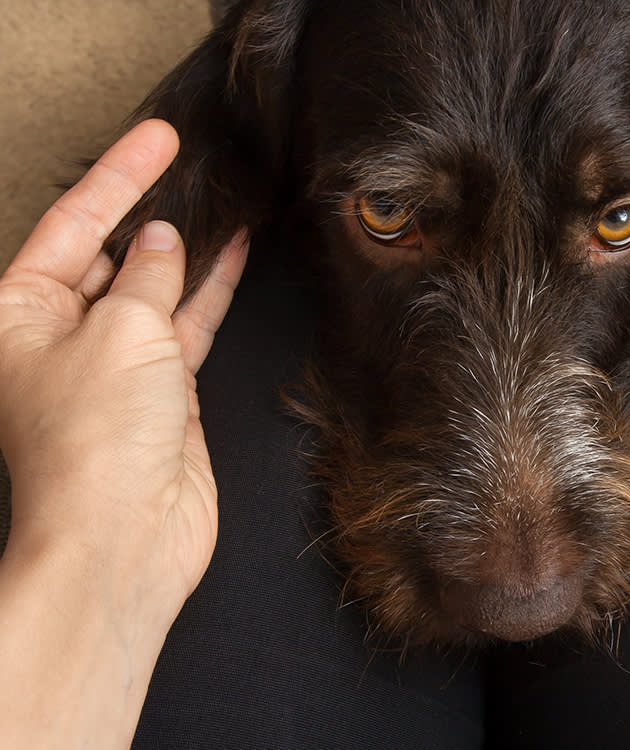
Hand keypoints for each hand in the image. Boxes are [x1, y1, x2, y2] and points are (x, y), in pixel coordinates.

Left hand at [0, 119, 246, 621]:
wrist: (125, 535)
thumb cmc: (95, 440)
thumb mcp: (122, 330)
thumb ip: (147, 275)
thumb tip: (162, 241)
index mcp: (18, 314)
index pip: (73, 225)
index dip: (118, 176)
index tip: (159, 138)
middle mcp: (61, 336)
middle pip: (108, 253)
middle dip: (149, 210)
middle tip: (193, 164)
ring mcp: (115, 363)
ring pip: (154, 287)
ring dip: (187, 247)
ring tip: (223, 200)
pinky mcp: (162, 389)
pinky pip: (186, 323)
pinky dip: (210, 289)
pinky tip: (233, 253)